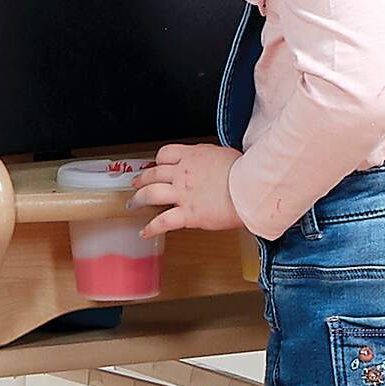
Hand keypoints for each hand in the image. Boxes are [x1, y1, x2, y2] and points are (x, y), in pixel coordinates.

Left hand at [125, 143, 245, 237]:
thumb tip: (215, 165)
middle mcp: (183, 173)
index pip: (166, 154)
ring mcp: (183, 194)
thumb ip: (213, 160)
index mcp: (193, 156)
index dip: (158, 161)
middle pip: (153, 173)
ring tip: (133, 204)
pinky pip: (162, 221)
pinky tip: (145, 231)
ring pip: (151, 194)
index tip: (157, 166)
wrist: (251, 187)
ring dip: (139, 199)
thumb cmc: (246, 171)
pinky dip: (151, 228)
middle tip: (136, 183)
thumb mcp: (226, 155)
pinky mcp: (188, 214)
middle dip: (142, 179)